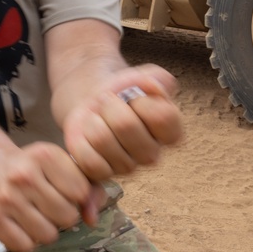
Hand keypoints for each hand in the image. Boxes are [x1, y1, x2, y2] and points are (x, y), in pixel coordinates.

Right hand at [0, 142, 107, 251]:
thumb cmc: (35, 170)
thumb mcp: (64, 167)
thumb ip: (90, 189)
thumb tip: (92, 219)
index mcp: (45, 155)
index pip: (81, 193)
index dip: (77, 196)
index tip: (63, 189)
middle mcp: (23, 175)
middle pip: (67, 217)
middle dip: (63, 215)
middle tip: (48, 205)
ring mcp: (5, 197)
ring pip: (48, 235)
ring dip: (45, 230)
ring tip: (35, 214)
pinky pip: (25, 246)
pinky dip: (26, 241)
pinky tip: (21, 224)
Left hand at [63, 64, 182, 181]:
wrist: (95, 102)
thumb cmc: (124, 91)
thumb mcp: (144, 77)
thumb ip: (157, 78)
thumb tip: (153, 87)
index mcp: (171, 132)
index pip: (161, 116)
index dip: (142, 100)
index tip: (135, 96)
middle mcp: (152, 155)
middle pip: (126, 125)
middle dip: (110, 105)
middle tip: (107, 102)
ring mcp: (127, 167)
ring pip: (102, 140)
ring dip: (93, 121)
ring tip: (97, 118)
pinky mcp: (102, 174)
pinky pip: (88, 160)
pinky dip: (81, 142)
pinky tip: (87, 135)